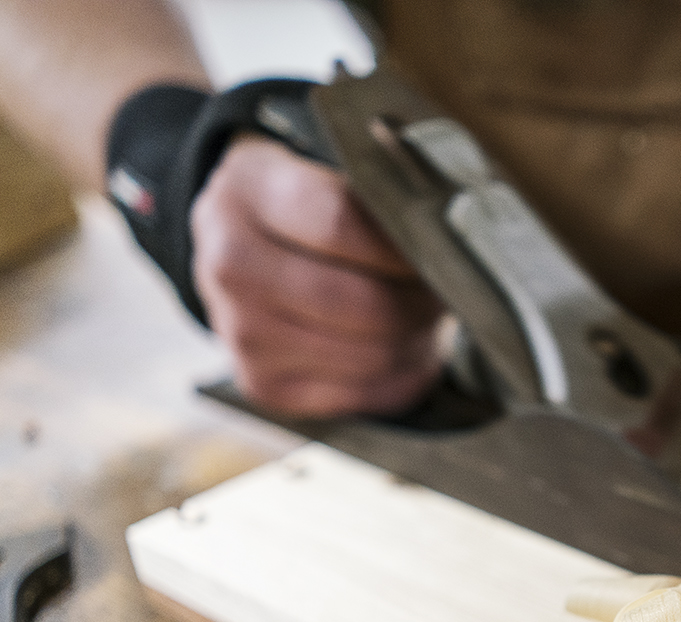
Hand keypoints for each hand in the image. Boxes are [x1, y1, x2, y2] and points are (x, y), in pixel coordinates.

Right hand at [191, 135, 444, 416]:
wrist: (237, 245)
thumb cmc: (304, 204)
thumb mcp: (326, 167)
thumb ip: (383, 187)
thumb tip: (449, 232)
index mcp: (248, 193)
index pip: (345, 227)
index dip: (407, 247)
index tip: (443, 249)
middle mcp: (231, 267)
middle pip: (365, 305)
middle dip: (423, 303)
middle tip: (449, 291)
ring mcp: (241, 333)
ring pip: (370, 356)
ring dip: (418, 341)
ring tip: (429, 317)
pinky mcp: (261, 384)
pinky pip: (364, 395)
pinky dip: (402, 377)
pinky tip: (408, 350)